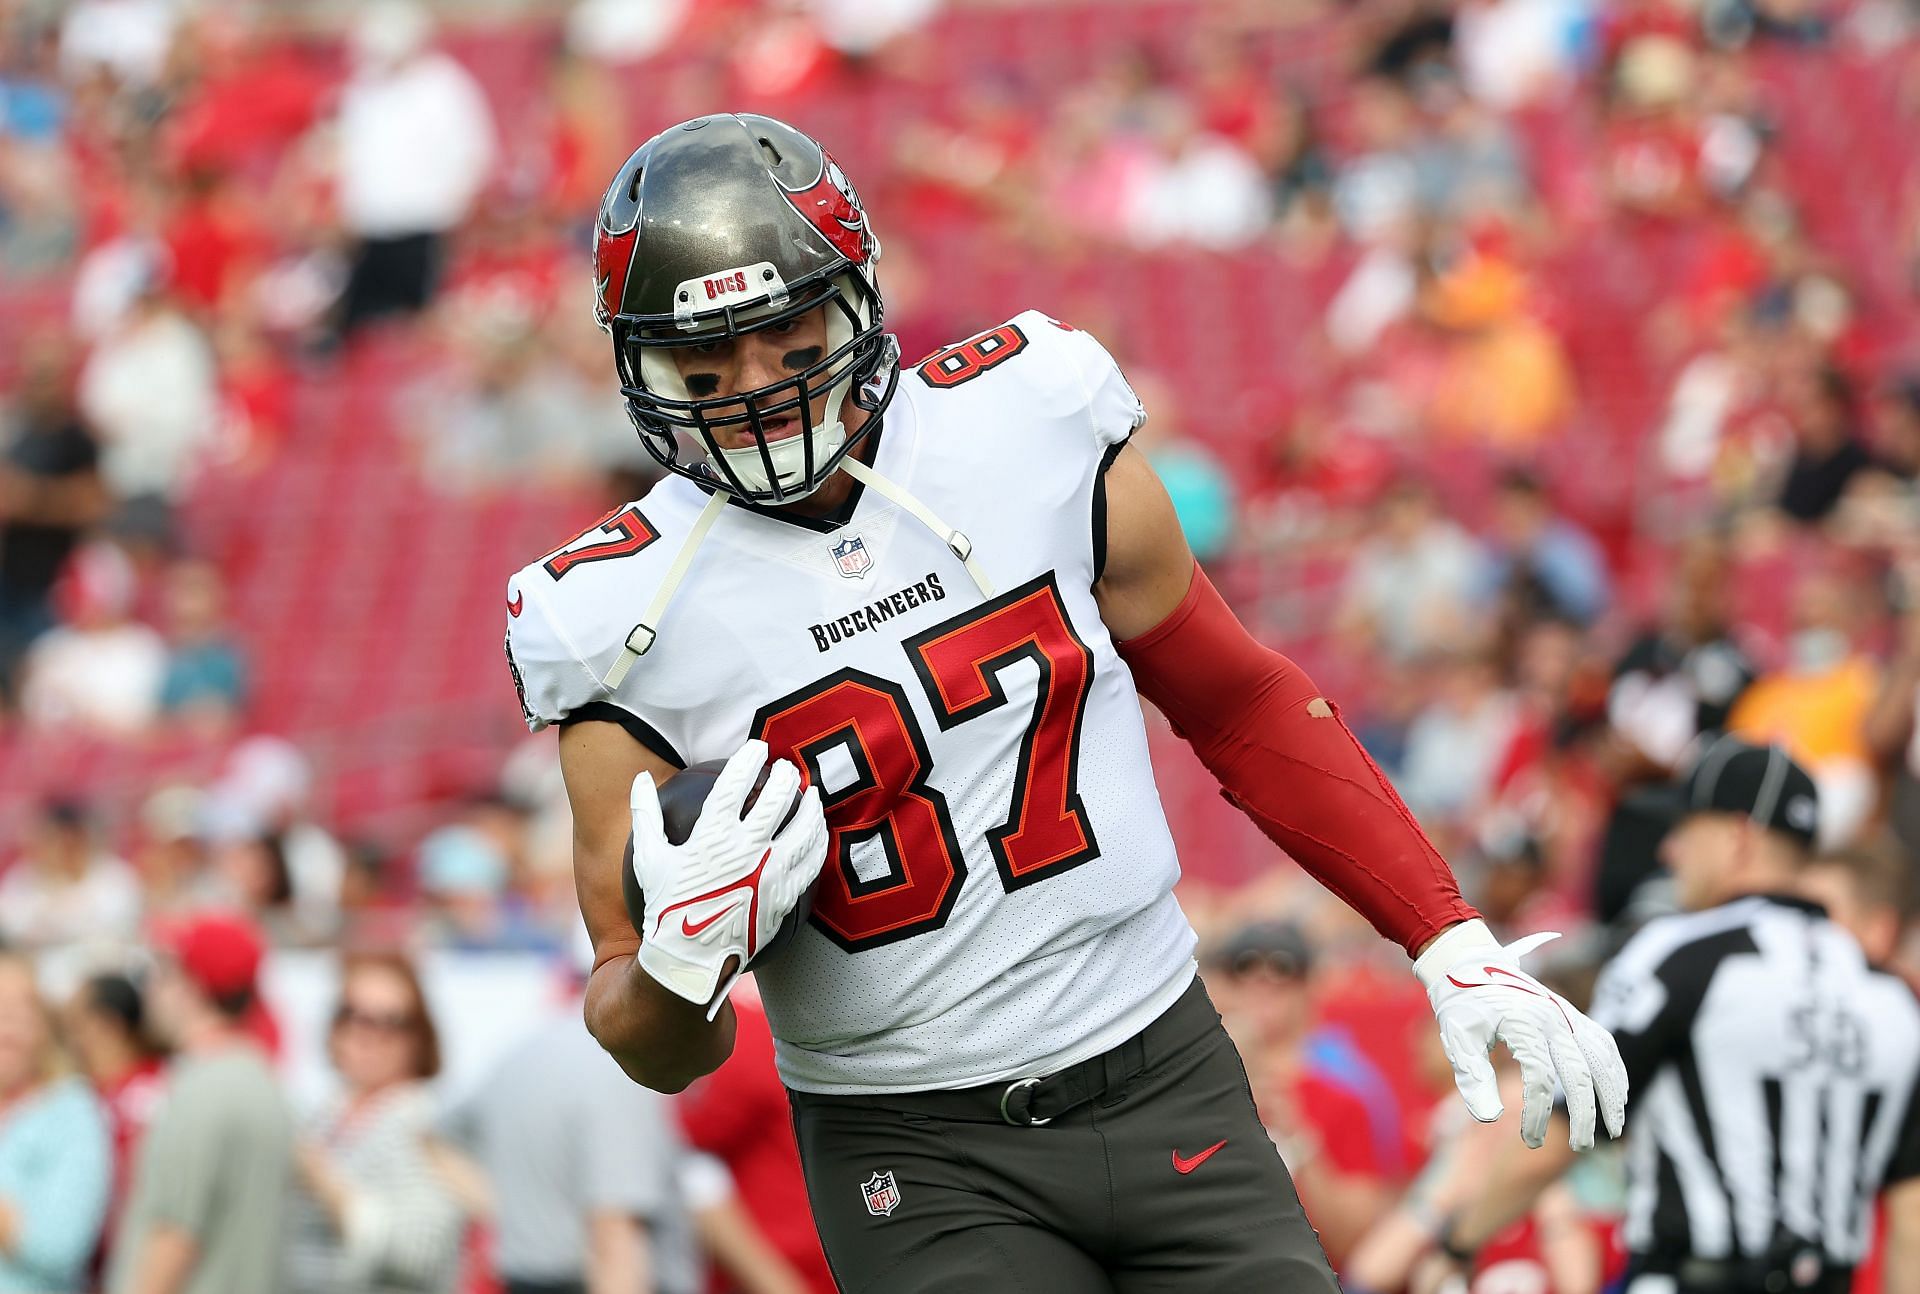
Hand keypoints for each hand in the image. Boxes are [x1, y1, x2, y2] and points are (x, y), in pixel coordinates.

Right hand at [630, 740, 826, 1008]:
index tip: (757, 748)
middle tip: (786, 768)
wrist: (691, 960)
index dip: (749, 759)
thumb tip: (638, 779)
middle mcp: (746, 849)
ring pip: (803, 827)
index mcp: (712, 836)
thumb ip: (645, 816)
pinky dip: (818, 841)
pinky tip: (818, 832)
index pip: (736, 783)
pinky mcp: (785, 894)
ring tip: (811, 793)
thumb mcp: (648, 859)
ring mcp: (770, 872)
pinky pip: (811, 861)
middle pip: (777, 798)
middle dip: (785, 775)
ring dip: (810, 805)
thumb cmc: (666, 908)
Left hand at [1414, 920, 1627, 1150]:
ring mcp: (1565, 1014)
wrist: (1468, 962)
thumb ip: (1472, 1078)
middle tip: (1583, 1147)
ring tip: (1615, 1130)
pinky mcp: (1571, 1013)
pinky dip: (1615, 1069)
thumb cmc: (1461, 1005)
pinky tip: (1619, 1094)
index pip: (1540, 1078)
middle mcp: (1551, 1017)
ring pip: (1601, 1057)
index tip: (1530, 1140)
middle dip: (1585, 1114)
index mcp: (1522, 1023)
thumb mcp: (1457, 1040)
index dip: (1538, 1113)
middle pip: (1578, 1072)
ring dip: (1611, 1094)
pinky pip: (1603, 1042)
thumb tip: (1489, 1119)